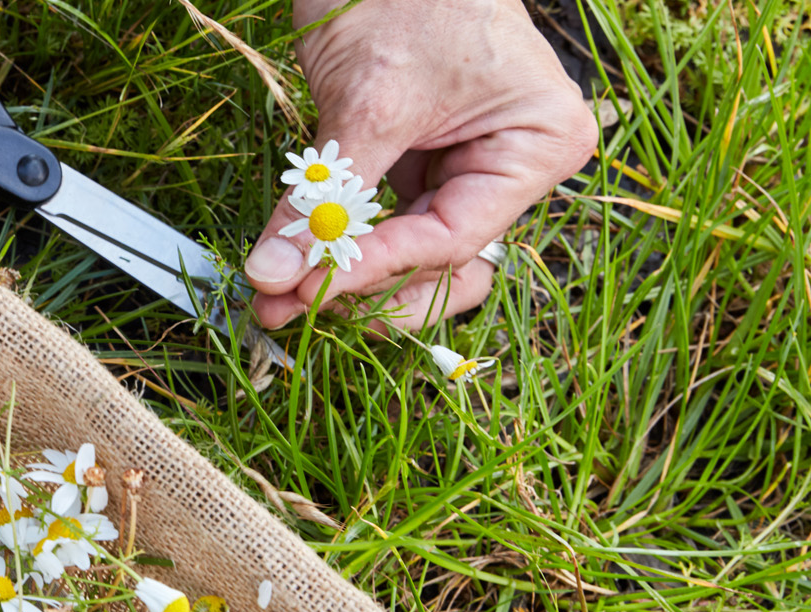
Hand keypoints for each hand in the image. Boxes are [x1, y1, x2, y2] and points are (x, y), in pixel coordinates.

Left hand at [243, 0, 596, 328]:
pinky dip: (343, 248)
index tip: (305, 291)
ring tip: (278, 298)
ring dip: (348, 283)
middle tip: (282, 311)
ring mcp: (468, 169)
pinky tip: (293, 265)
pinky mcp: (422, 165)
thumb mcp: (365, 101)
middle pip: (441, 268)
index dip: (374, 272)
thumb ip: (324, 196)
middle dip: (361, 293)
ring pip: (414, 261)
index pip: (453, 241)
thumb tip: (273, 272)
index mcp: (538, 144)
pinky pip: (388, 228)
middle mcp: (513, 166)